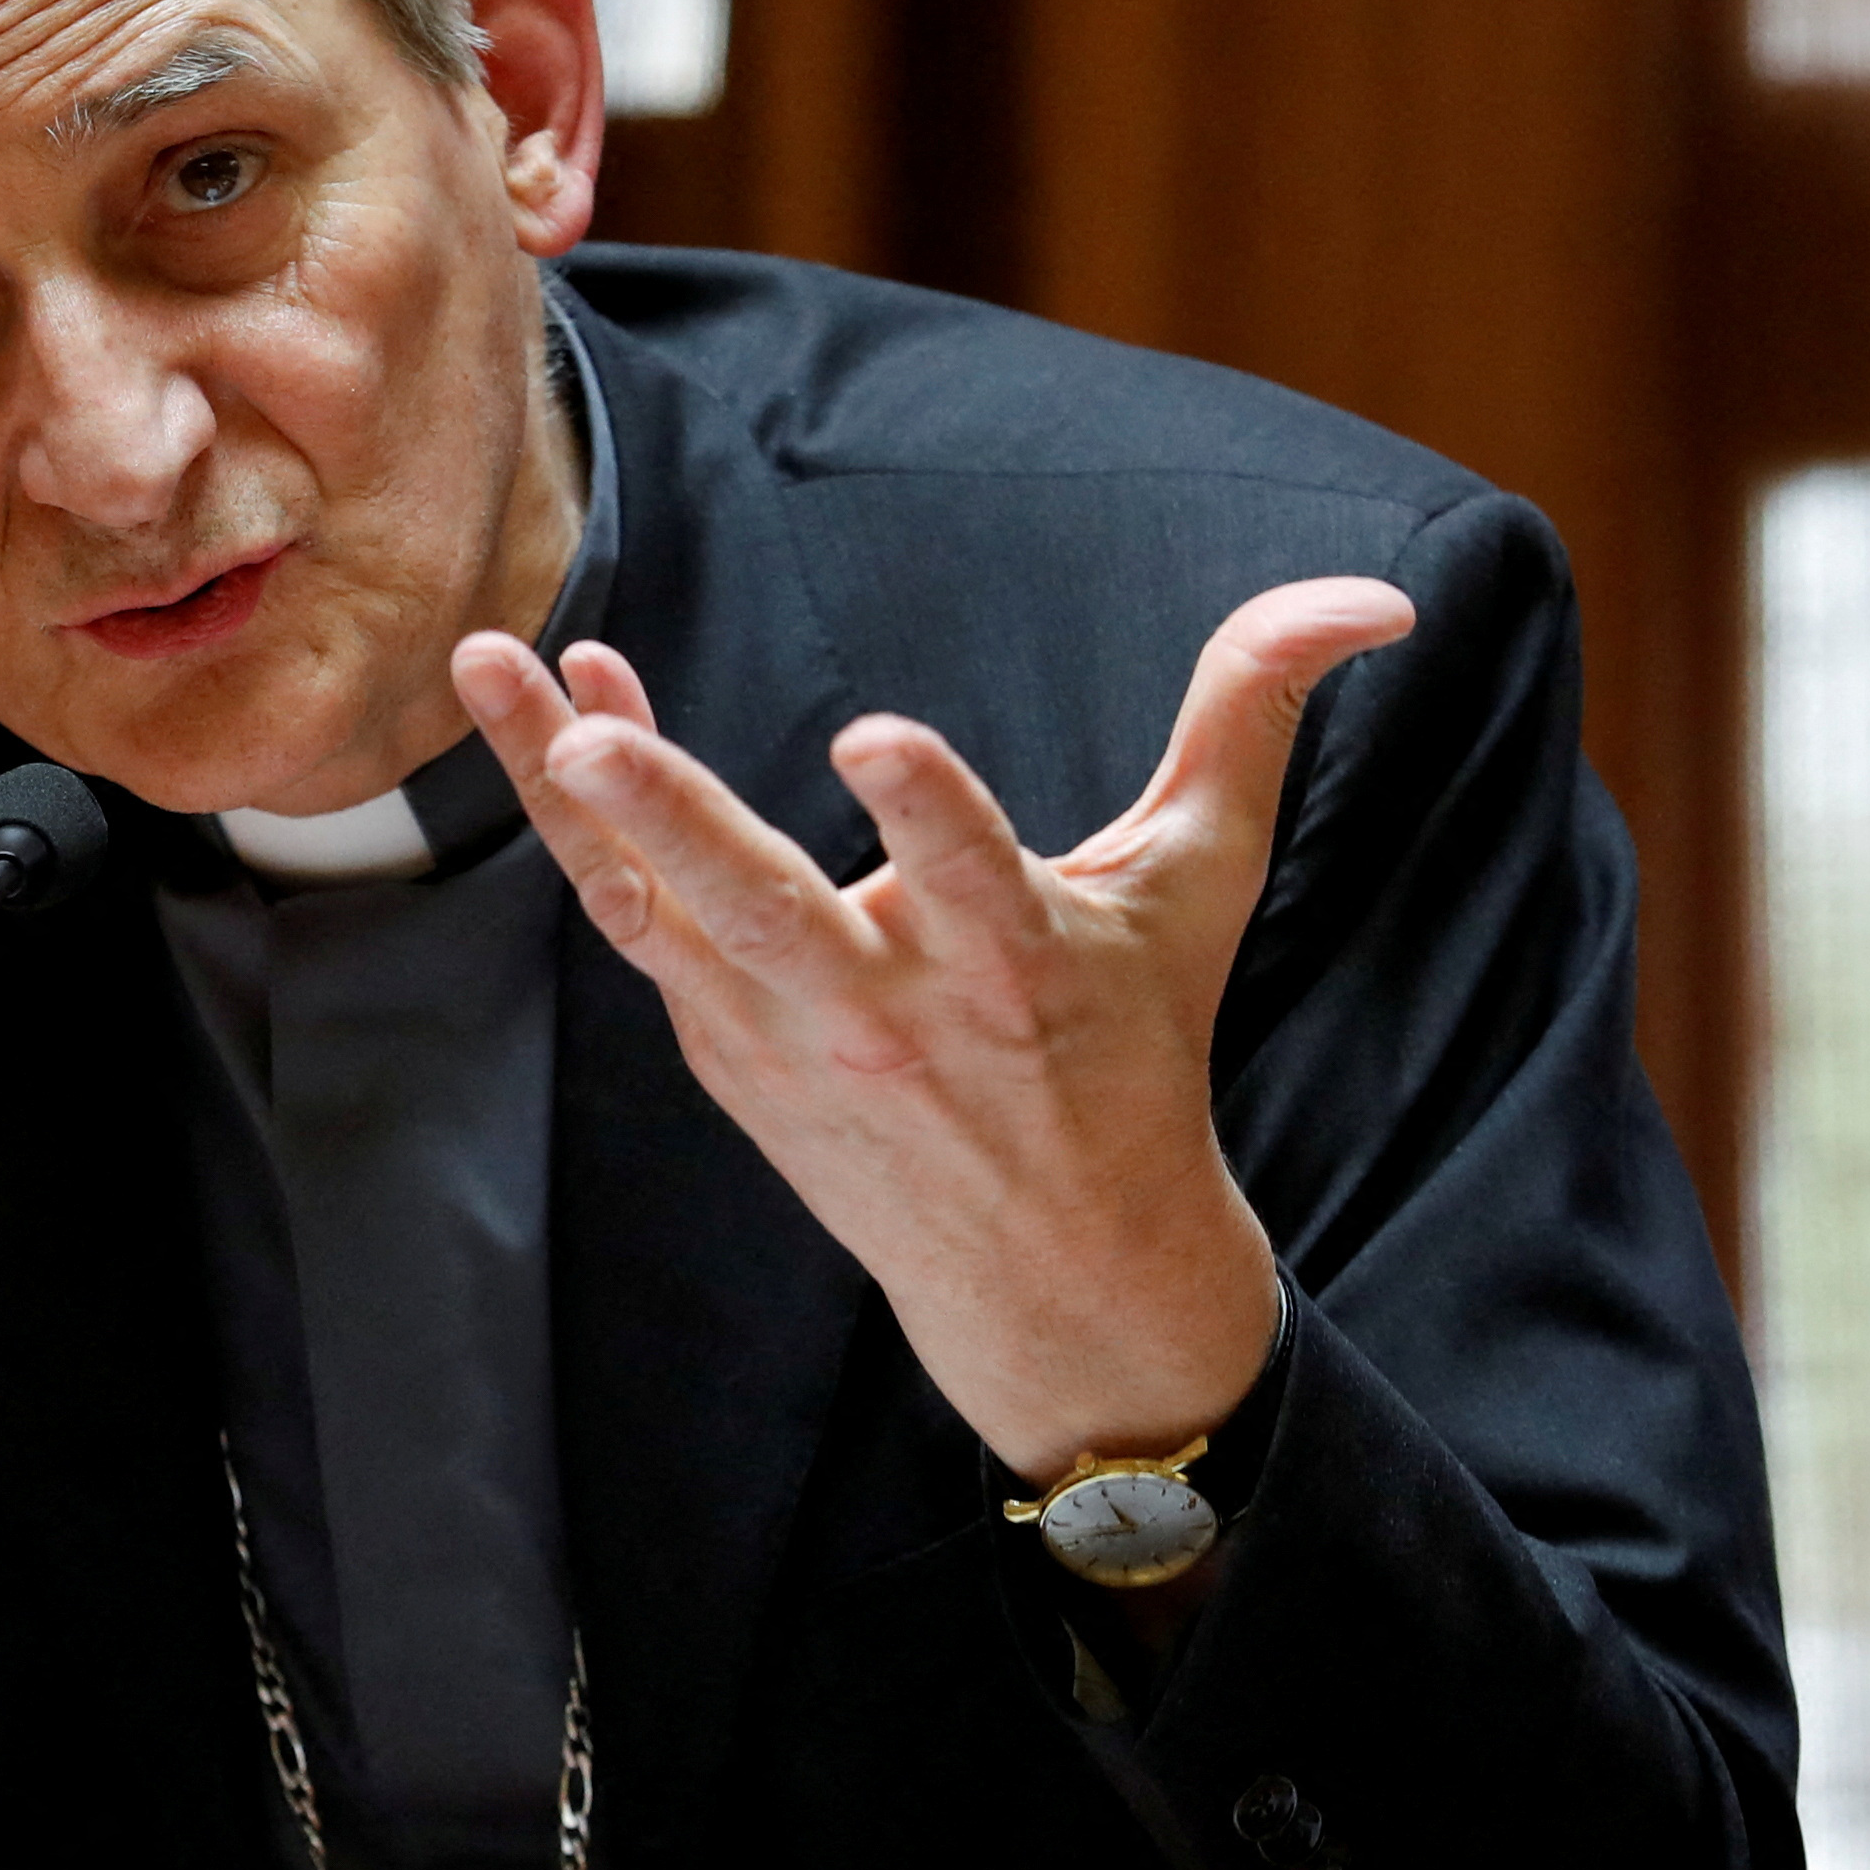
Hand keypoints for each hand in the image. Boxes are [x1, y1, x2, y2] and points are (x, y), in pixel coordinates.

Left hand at [453, 579, 1414, 1483]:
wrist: (1051, 1275)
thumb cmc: (1135, 1053)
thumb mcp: (1202, 887)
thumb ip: (1253, 719)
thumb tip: (1371, 594)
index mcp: (1020, 968)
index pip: (971, 878)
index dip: (928, 813)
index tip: (876, 736)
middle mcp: (891, 1009)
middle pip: (766, 909)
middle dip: (677, 820)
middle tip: (595, 736)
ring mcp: (789, 1036)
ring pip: (659, 904)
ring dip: (576, 790)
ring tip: (498, 662)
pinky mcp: (725, 1047)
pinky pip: (641, 918)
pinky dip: (596, 826)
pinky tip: (564, 712)